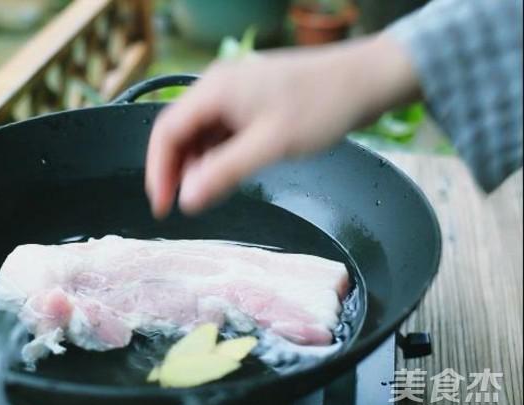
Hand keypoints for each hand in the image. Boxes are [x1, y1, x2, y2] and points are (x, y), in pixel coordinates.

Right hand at [145, 34, 418, 217]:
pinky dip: (217, 155)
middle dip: (176, 170)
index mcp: (215, 90)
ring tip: (209, 193)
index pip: (166, 132)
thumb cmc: (322, 106)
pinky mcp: (250, 101)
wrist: (366, 79)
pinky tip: (227, 174)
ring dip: (198, 164)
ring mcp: (234, 92)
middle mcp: (217, 86)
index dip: (158, 172)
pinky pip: (220, 130)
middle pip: (179, 131)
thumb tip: (187, 200)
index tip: (163, 207)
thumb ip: (224, 172)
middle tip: (184, 205)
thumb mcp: (271, 146)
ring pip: (200, 133)